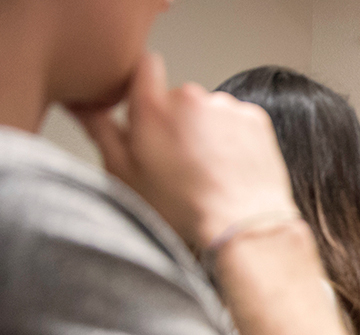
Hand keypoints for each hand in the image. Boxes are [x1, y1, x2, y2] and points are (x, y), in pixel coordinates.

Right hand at [71, 53, 297, 248]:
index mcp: (152, 107)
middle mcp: (190, 98)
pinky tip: (227, 165)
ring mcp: (225, 106)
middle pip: (176, 96)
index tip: (143, 105)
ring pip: (207, 110)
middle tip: (175, 157)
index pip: (143, 65)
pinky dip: (232, 137)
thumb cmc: (181, 205)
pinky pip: (236, 120)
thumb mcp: (124, 172)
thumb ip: (100, 128)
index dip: (142, 83)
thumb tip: (81, 104)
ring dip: (204, 129)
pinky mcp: (255, 118)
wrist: (240, 222)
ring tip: (205, 167)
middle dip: (173, 119)